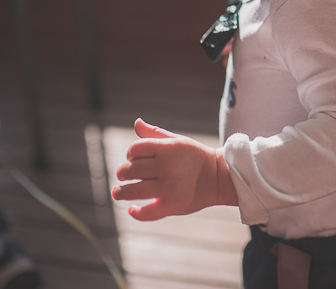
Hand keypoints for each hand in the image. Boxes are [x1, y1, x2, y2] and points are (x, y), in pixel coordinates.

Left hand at [110, 119, 236, 219]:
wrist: (218, 177)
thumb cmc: (194, 157)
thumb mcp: (177, 141)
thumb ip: (155, 133)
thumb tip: (136, 122)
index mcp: (168, 149)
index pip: (136, 149)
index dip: (130, 154)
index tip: (132, 159)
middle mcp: (167, 167)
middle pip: (131, 169)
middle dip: (123, 173)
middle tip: (122, 176)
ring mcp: (169, 187)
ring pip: (134, 190)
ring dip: (121, 192)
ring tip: (118, 193)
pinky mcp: (172, 205)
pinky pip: (148, 212)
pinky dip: (136, 212)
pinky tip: (132, 209)